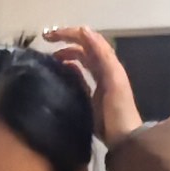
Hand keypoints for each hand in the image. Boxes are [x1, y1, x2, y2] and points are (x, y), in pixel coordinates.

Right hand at [37, 24, 139, 141]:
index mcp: (108, 63)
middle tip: (45, 43)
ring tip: (51, 59)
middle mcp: (104, 69)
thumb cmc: (118, 110)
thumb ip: (102, 55)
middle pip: (84, 48)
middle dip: (66, 41)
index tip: (49, 36)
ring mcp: (99, 83)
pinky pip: (81, 77)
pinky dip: (71, 70)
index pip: (88, 40)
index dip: (69, 34)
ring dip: (67, 55)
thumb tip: (84, 31)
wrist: (124, 139)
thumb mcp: (113, 79)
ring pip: (81, 61)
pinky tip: (61, 73)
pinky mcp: (93, 97)